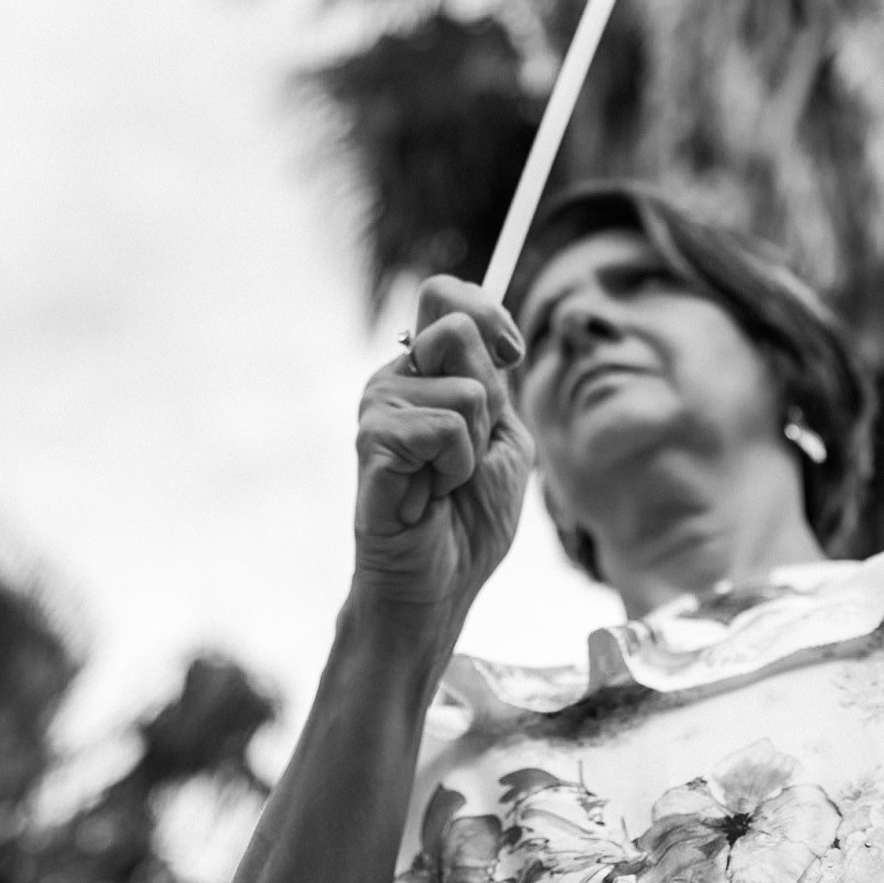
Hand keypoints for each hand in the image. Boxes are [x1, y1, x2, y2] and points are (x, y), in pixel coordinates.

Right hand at [350, 277, 532, 630]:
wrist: (439, 586)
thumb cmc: (468, 519)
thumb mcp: (504, 438)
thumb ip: (494, 380)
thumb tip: (482, 327)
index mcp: (424, 372)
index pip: (446, 295)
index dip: (489, 311)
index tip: (510, 354)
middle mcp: (393, 379)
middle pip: (456, 327)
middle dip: (490, 396)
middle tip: (469, 451)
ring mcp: (377, 407)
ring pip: (464, 389)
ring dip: (474, 447)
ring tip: (444, 482)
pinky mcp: (372, 441)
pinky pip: (446, 429)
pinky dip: (455, 469)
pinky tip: (428, 495)